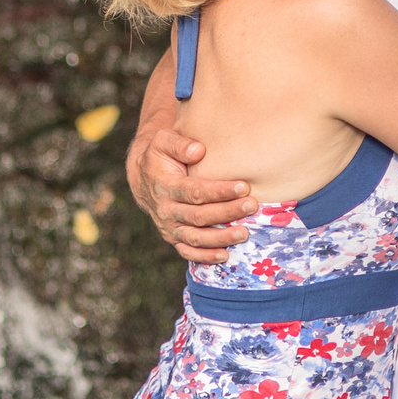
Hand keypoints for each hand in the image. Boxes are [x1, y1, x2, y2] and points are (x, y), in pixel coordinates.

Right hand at [127, 122, 256, 265]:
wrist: (145, 178)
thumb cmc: (161, 156)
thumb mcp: (163, 141)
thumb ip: (179, 143)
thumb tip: (199, 150)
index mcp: (164, 186)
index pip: (194, 191)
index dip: (219, 191)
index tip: (244, 186)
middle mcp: (165, 210)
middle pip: (198, 216)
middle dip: (227, 212)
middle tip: (252, 206)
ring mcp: (169, 227)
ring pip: (195, 237)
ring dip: (220, 238)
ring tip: (244, 233)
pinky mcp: (174, 238)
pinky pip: (188, 252)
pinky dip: (205, 257)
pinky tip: (225, 256)